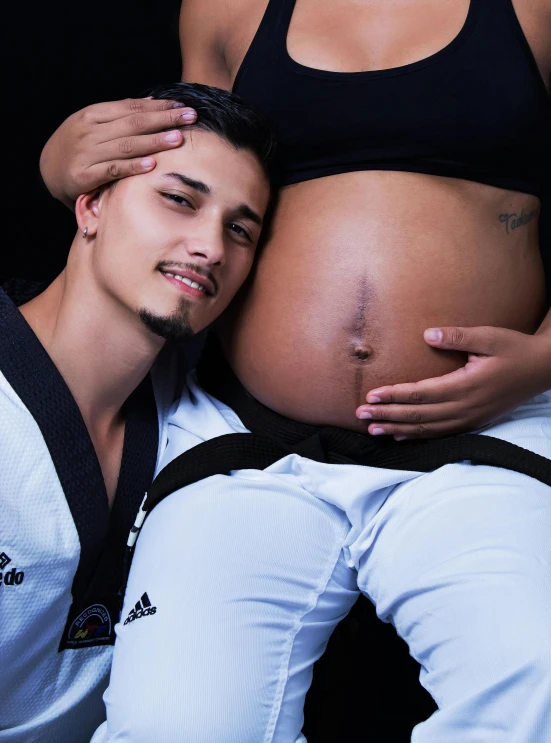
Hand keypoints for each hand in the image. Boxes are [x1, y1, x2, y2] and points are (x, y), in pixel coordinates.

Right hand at [40, 98, 196, 206]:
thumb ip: (120, 116)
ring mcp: (86, 152)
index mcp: (93, 114)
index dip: (158, 107)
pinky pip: (113, 170)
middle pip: (133, 123)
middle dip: (163, 119)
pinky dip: (133, 166)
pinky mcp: (83, 175)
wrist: (46, 170)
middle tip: (189, 117)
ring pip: (125, 145)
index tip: (182, 106)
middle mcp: (89, 131)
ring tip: (177, 138)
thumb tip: (152, 103)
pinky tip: (152, 164)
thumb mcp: (94, 125)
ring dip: (154, 141)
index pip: (131, 108)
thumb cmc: (78, 147)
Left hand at [356, 325, 550, 438]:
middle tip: (360, 414)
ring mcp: (469, 418)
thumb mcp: (489, 336)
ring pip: (427, 428)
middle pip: (418, 414)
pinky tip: (400, 435)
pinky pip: (440, 433)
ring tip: (373, 428)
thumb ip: (458, 336)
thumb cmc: (514, 349)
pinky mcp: (473, 422)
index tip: (371, 395)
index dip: (394, 395)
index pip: (421, 393)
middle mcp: (465, 407)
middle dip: (387, 414)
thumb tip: (429, 334)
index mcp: (466, 386)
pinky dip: (418, 435)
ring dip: (398, 428)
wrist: (542, 370)